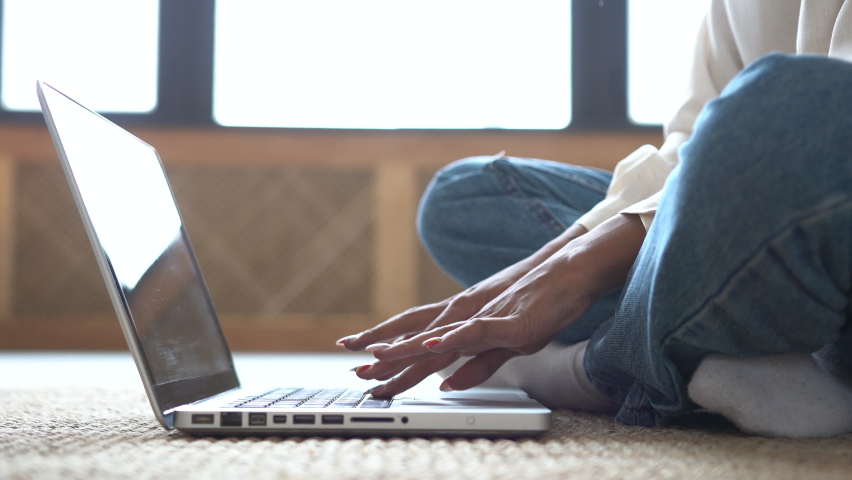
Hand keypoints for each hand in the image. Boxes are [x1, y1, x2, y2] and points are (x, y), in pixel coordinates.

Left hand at [358, 214, 644, 396]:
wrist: (568, 275)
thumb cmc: (538, 305)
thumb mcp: (504, 343)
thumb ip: (477, 364)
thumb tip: (449, 385)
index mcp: (461, 319)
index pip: (416, 335)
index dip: (389, 348)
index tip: (363, 362)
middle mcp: (463, 314)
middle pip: (415, 336)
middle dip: (382, 353)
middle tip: (352, 366)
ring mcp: (480, 316)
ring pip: (434, 335)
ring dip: (403, 348)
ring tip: (374, 359)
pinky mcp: (503, 322)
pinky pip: (470, 333)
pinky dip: (447, 340)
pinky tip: (428, 346)